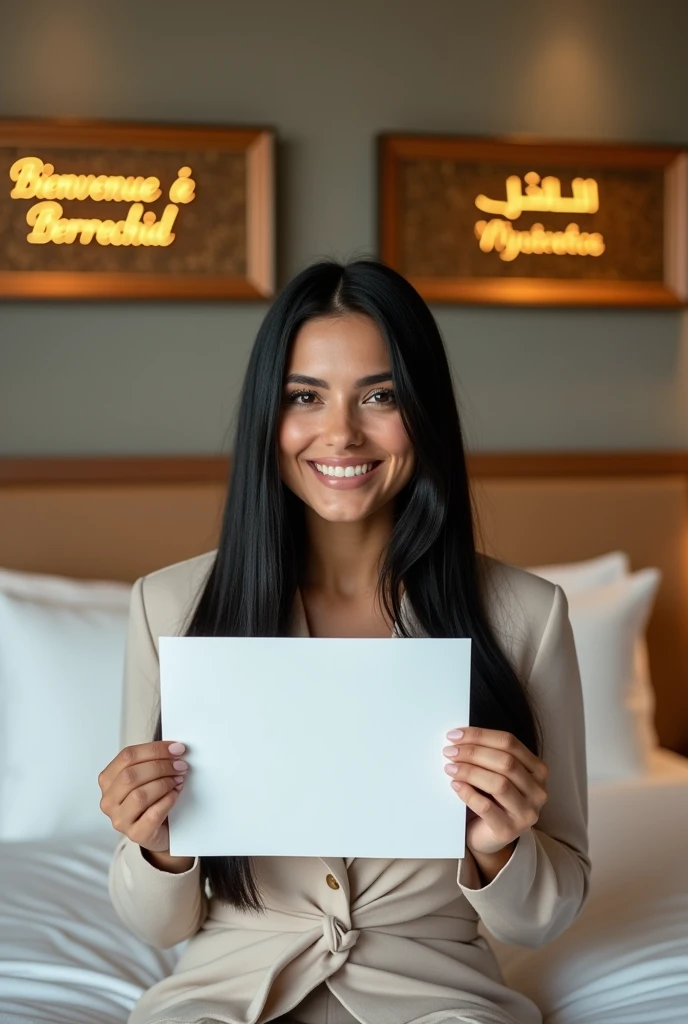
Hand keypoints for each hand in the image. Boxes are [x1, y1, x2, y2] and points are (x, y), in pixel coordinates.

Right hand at [98, 741, 188, 852]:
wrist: (160, 830)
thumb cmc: (152, 800)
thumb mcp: (146, 777)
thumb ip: (152, 761)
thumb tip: (174, 749)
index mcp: (108, 780)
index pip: (127, 757)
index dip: (154, 749)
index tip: (176, 748)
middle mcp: (109, 801)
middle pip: (131, 775)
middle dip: (160, 766)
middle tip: (180, 765)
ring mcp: (120, 820)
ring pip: (139, 795)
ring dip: (164, 783)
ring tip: (178, 780)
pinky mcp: (136, 834)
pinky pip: (152, 814)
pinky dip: (167, 801)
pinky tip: (175, 794)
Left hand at [442, 727, 547, 855]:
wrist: (487, 836)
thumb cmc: (490, 798)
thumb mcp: (495, 773)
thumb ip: (487, 755)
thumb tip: (458, 737)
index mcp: (537, 770)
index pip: (510, 743)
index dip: (481, 736)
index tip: (454, 735)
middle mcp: (537, 791)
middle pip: (506, 762)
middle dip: (473, 753)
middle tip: (449, 752)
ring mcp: (526, 813)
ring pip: (499, 784)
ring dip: (470, 771)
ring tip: (450, 767)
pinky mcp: (509, 830)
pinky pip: (487, 807)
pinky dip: (469, 793)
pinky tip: (455, 785)